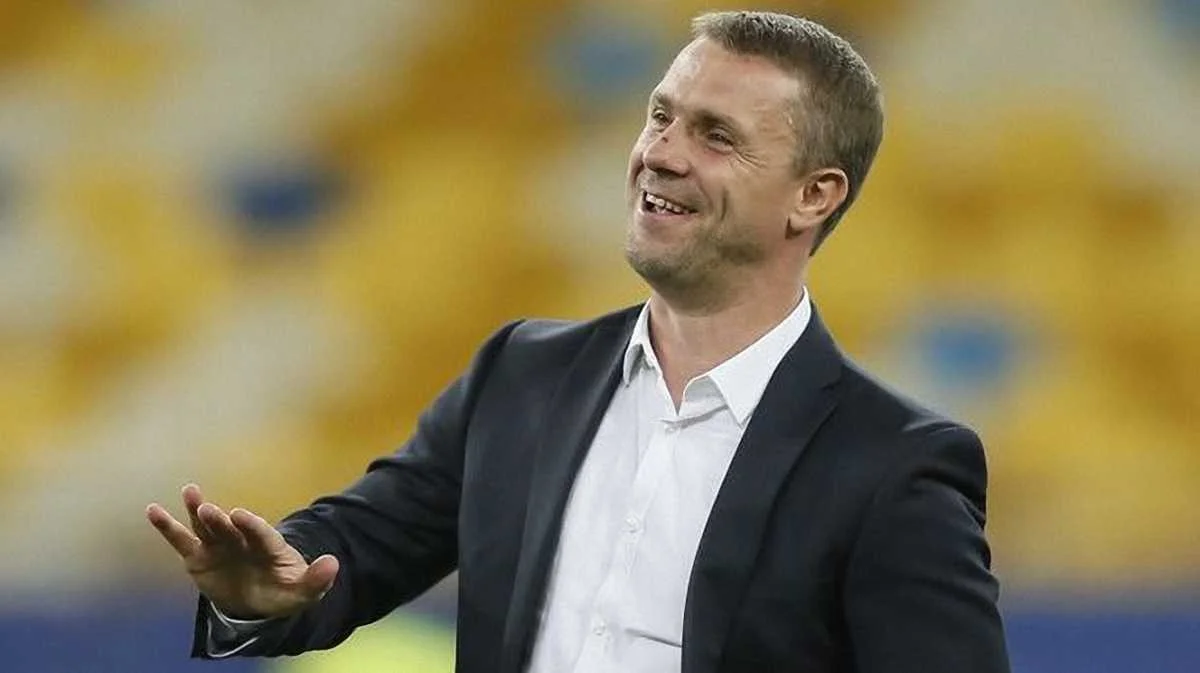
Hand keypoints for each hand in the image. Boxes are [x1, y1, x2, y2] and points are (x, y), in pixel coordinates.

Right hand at [146, 484, 338, 619]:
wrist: (259, 599)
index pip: (261, 534)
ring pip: (207, 527)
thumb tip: (333, 563)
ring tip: (190, 492)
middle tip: (211, 510)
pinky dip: (166, 527)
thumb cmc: (282, 591)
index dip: (251, 525)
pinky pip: (181, 541)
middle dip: (221, 520)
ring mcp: (219, 546)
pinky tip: (152, 511)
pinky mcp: (198, 557)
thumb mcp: (302, 592)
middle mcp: (242, 540)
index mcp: (268, 546)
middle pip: (231, 529)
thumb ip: (316, 579)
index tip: (239, 515)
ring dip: (198, 511)